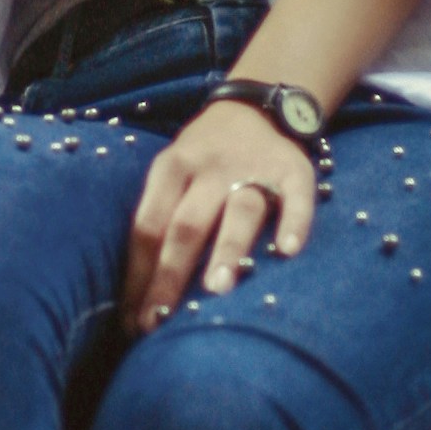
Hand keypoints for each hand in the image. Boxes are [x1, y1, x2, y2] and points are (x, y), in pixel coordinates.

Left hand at [121, 98, 321, 332]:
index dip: (138, 276)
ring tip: (218, 288)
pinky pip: (296, 196)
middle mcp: (209, 169)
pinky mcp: (294, 169)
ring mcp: (253, 168)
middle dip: (171, 274)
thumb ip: (160, 222)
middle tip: (162, 320)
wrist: (253, 107)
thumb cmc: (202, 162)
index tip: (134, 323)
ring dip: (227, 248)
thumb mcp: (171, 176)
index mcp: (171, 169)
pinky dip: (294, 221)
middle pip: (186, 225)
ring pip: (239, 210)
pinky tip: (289, 251)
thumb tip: (137, 299)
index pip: (148, 227)